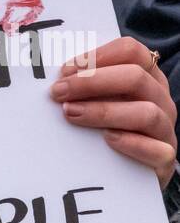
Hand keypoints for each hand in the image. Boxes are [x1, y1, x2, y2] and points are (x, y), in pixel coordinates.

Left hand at [50, 36, 177, 188]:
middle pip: (135, 77)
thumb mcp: (98, 99)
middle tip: (59, 92)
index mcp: (147, 75)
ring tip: (72, 114)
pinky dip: (131, 143)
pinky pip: (157, 150)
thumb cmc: (106, 125)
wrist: (126, 172)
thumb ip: (85, 84)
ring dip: (105, 111)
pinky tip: (107, 139)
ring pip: (146, 112)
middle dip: (92, 82)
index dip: (97, 56)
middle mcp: (160, 98)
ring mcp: (166, 128)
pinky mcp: (165, 158)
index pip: (131, 51)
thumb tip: (56, 77)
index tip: (65, 70)